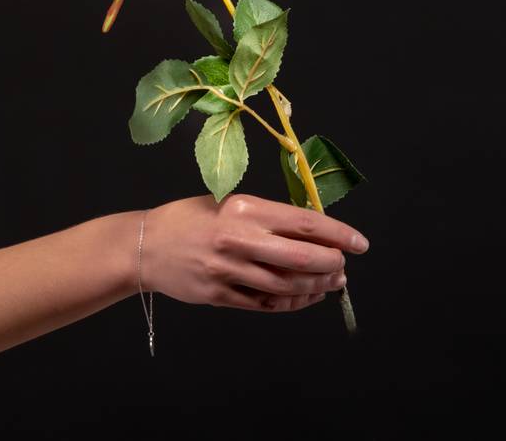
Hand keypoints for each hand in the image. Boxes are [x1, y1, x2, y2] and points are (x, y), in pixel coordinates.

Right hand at [139, 193, 366, 311]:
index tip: (359, 243)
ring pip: (287, 286)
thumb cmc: (189, 218)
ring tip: (330, 283)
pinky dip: (291, 303)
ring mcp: (227, 270)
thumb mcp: (227, 202)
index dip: (338, 234)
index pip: (303, 222)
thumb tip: (312, 231)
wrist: (145, 245)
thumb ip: (266, 217)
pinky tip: (305, 297)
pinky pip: (265, 304)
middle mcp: (237, 238)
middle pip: (301, 258)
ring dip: (316, 287)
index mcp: (243, 208)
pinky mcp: (219, 295)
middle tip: (344, 267)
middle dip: (332, 265)